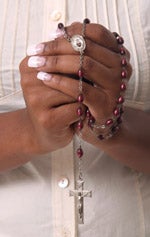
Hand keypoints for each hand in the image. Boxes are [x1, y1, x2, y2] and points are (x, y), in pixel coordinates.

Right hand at [19, 55, 80, 153]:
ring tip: (80, 103)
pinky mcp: (47, 119)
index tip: (85, 70)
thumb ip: (67, 61)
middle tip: (87, 88)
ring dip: (85, 97)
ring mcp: (36, 101)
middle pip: (71, 70)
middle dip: (84, 80)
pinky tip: (78, 115)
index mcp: (29, 64)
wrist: (48, 131)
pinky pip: (77, 108)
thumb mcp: (58, 78)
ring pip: (76, 89)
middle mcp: (29, 80)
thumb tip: (89, 51)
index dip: (81, 60)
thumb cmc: (57, 101)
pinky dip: (84, 112)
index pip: (64, 51)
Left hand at [27, 22, 131, 145]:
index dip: (73, 31)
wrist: (95, 124)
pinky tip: (45, 79)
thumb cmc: (87, 93)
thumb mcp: (86, 70)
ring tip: (36, 63)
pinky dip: (60, 82)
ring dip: (56, 63)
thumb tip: (56, 33)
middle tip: (36, 50)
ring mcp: (115, 87)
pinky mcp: (105, 105)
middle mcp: (121, 68)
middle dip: (58, 47)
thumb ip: (78, 51)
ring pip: (85, 66)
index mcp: (118, 55)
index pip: (97, 33)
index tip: (51, 34)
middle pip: (88, 48)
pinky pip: (81, 89)